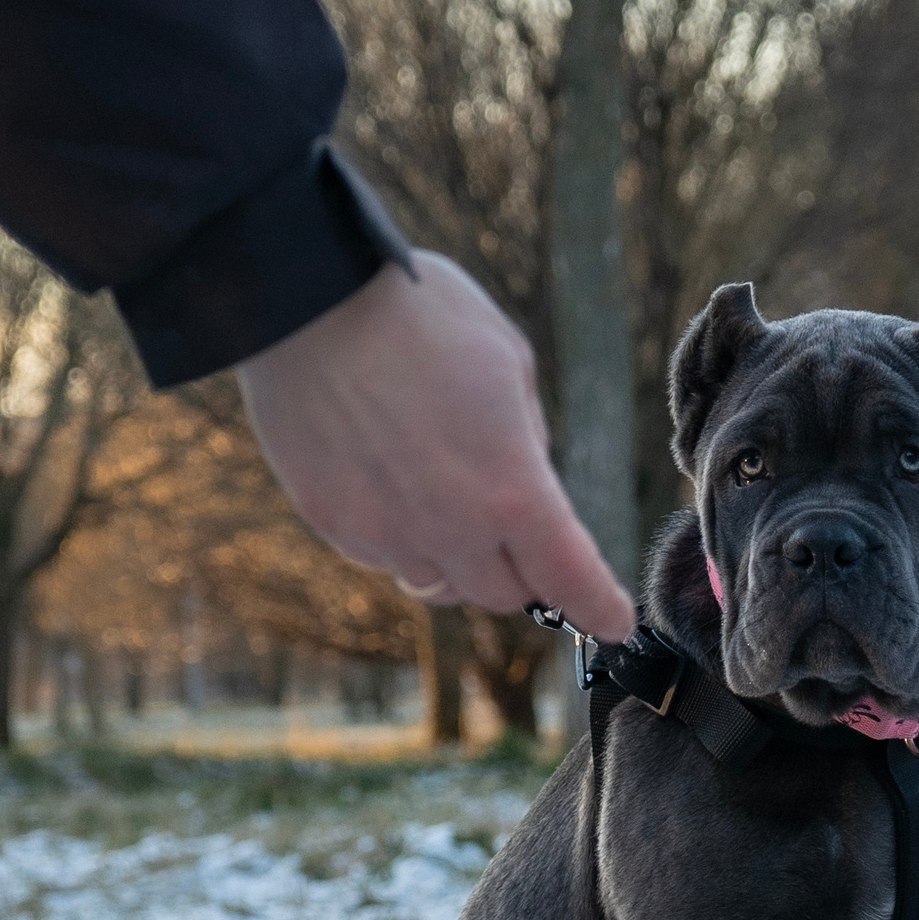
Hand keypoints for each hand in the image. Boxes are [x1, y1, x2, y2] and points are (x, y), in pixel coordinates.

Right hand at [234, 251, 635, 638]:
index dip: (599, 607)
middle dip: (522, 571)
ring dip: (456, 557)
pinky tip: (388, 475)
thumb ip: (528, 441)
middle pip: (505, 594)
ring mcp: (386, 534)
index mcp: (511, 490)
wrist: (306, 298)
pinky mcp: (335, 526)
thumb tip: (526, 483)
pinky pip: (384, 557)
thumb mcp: (509, 363)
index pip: (570, 579)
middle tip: (515, 526)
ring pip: (440, 584)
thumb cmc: (420, 315)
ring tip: (441, 489)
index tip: (613, 621)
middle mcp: (451, 529)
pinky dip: (400, 535)